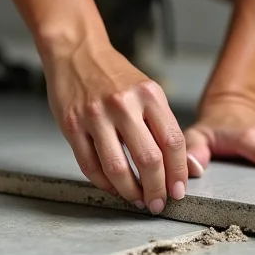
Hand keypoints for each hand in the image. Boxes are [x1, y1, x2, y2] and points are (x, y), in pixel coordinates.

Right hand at [43, 39, 188, 212]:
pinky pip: (89, 165)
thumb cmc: (114, 75)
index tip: (179, 190)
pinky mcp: (71, 124)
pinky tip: (112, 186)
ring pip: (117, 168)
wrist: (77, 51)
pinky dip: (104, 183)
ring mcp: (95, 114)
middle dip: (156, 190)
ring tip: (136, 200)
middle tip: (158, 203)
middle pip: (148, 159)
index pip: (172, 142)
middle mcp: (123, 104)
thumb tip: (183, 166)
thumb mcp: (147, 90)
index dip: (178, 173)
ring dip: (130, 192)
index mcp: (149, 94)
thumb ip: (163, 125)